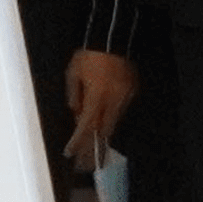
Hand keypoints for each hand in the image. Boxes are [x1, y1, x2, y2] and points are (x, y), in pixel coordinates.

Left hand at [61, 48, 134, 169]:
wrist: (112, 37)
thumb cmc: (89, 55)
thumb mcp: (73, 74)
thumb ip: (74, 96)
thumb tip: (76, 114)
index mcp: (96, 96)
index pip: (86, 125)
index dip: (78, 141)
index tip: (70, 153)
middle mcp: (112, 100)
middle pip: (103, 131)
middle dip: (93, 149)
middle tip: (85, 164)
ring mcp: (124, 97)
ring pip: (113, 123)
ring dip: (103, 138)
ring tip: (95, 154)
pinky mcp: (132, 91)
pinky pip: (120, 111)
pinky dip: (111, 121)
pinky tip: (105, 129)